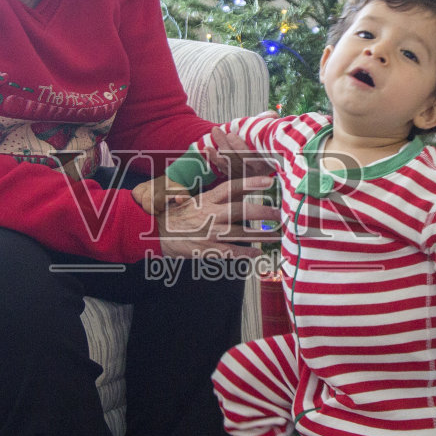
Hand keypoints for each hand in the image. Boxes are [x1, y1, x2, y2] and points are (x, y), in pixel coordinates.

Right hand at [132, 175, 187, 215]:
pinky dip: (137, 198)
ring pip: (138, 194)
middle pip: (146, 198)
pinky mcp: (143, 185)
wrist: (174, 179)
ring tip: (148, 207)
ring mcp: (148, 184)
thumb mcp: (185, 194)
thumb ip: (184, 197)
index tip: (161, 210)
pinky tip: (143, 203)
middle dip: (149, 208)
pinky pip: (135, 191)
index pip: (158, 199)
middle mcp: (155, 185)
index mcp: (166, 188)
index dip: (158, 207)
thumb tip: (178, 199)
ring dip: (141, 203)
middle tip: (155, 211)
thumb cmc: (179, 191)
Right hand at [156, 175, 278, 258]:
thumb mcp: (194, 198)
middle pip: (242, 211)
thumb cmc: (176, 214)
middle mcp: (211, 214)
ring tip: (277, 234)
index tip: (268, 181)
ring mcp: (210, 233)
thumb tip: (236, 191)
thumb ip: (215, 195)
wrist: (155, 232)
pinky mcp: (208, 249)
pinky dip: (246, 253)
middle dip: (264, 212)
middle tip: (280, 212)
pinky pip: (232, 252)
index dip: (251, 183)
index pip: (232, 187)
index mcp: (207, 199)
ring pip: (241, 233)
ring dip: (262, 234)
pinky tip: (258, 253)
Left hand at [201, 126, 276, 183]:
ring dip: (217, 151)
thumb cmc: (268, 137)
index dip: (240, 147)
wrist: (264, 149)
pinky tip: (207, 148)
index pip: (253, 157)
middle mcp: (257, 170)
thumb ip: (270, 122)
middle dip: (225, 145)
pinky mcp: (236, 175)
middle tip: (216, 130)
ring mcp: (246, 174)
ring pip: (229, 165)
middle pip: (238, 161)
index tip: (230, 135)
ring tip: (213, 133)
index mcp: (268, 161)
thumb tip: (270, 115)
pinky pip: (223, 168)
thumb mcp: (272, 130)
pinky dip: (214, 159)